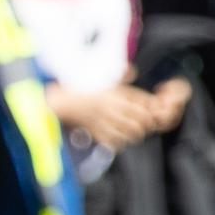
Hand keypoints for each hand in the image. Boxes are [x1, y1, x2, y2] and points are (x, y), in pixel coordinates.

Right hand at [53, 79, 187, 147]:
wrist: (64, 104)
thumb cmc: (87, 93)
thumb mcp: (106, 82)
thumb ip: (122, 77)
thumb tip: (132, 71)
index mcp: (116, 94)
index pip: (143, 104)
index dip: (150, 110)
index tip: (149, 111)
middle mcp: (111, 108)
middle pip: (141, 121)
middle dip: (145, 123)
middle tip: (142, 123)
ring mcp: (104, 122)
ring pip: (131, 133)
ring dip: (134, 133)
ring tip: (130, 130)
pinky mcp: (97, 134)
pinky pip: (117, 143)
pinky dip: (120, 141)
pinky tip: (118, 136)